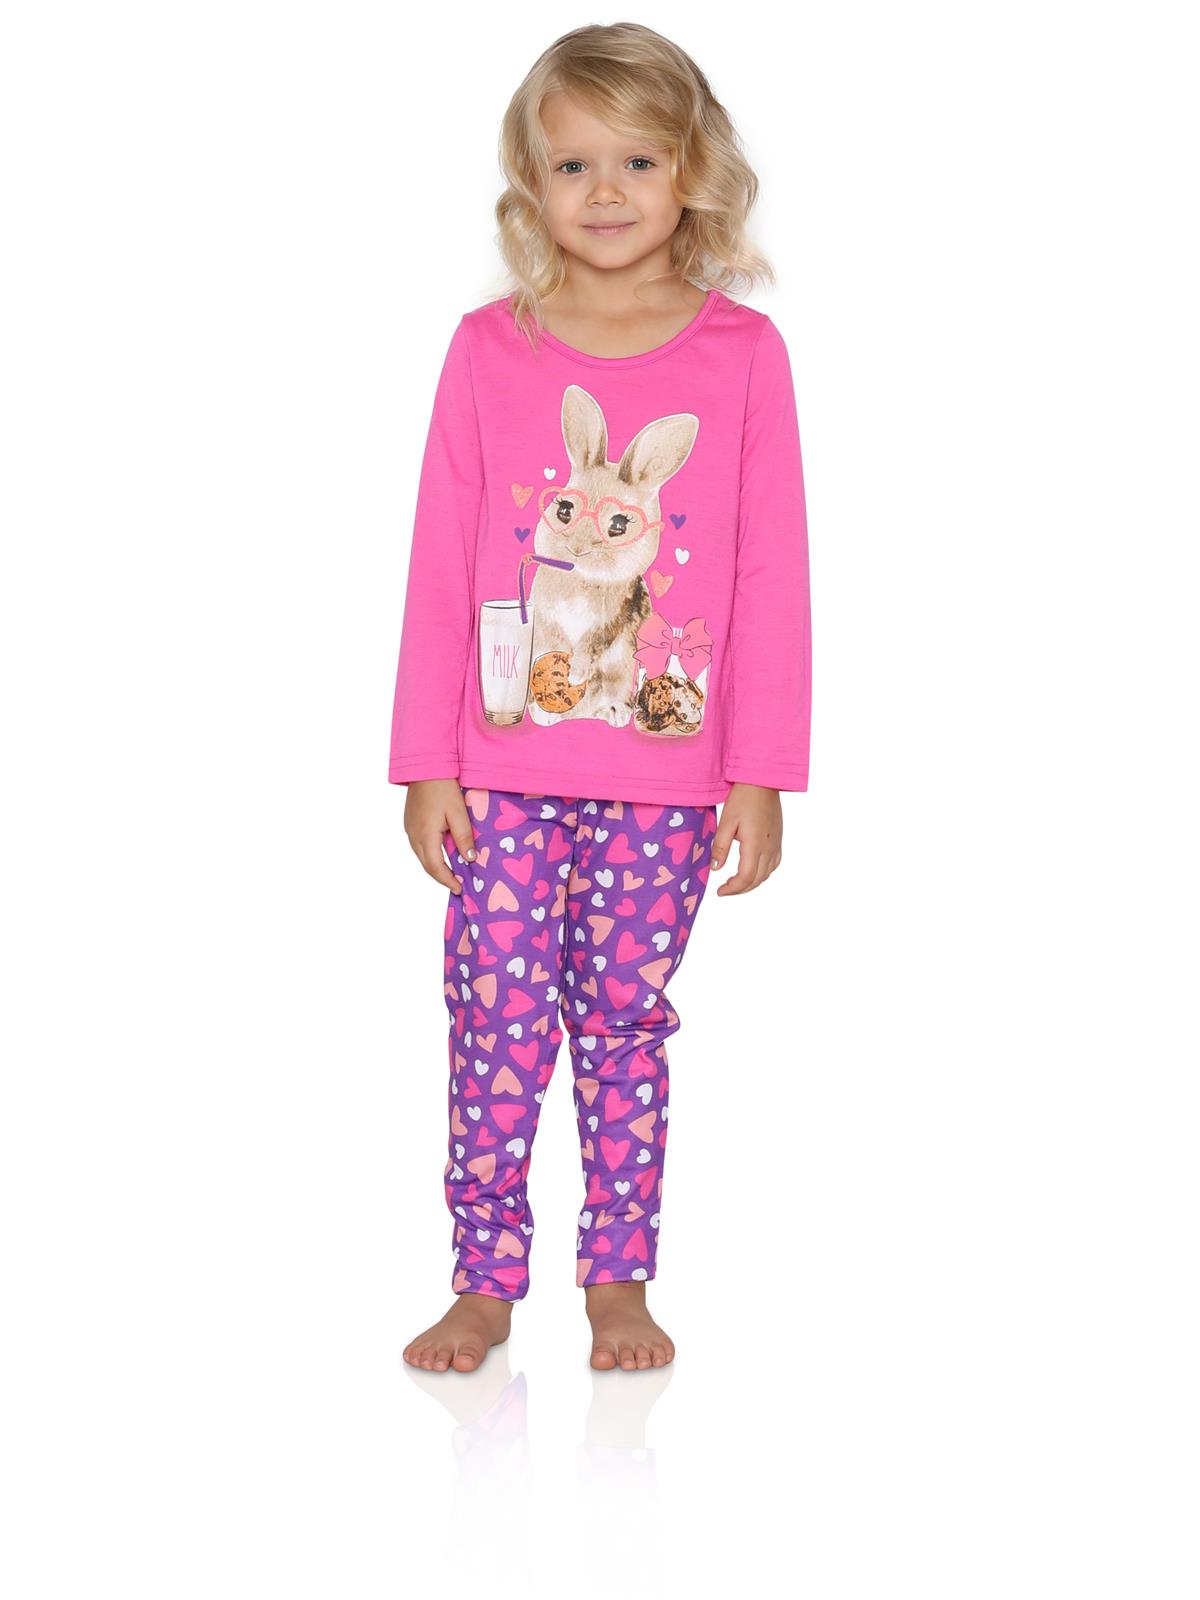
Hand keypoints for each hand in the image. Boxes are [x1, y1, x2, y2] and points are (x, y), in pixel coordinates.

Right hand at [404, 779, 476, 894]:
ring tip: (452, 872)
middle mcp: (413, 835)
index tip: (459, 889)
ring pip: (422, 856)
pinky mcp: (410, 822)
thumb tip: (470, 859)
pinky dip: (431, 854)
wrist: (425, 767)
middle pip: (427, 865)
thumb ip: (464, 837)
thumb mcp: (458, 813)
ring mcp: (409, 829)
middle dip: (442, 877)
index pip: (436, 868)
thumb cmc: (443, 788)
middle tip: (457, 885)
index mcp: (425, 835)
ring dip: (436, 866)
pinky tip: (442, 853)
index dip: (448, 881)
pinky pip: (420, 845)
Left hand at [709, 784, 782, 894]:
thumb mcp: (726, 822)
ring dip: (752, 883)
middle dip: (740, 889)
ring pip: (767, 874)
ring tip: (736, 882)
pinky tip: (753, 870)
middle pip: (757, 879)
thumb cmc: (743, 798)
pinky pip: (774, 864)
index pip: (746, 877)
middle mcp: (769, 848)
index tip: (720, 891)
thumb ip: (720, 847)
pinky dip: (762, 873)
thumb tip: (715, 869)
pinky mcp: (779, 839)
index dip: (733, 889)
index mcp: (755, 845)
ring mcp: (776, 844)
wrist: (762, 781)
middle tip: (725, 890)